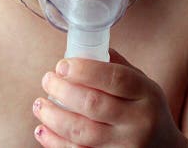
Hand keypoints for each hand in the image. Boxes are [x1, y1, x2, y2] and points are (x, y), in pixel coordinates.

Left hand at [32, 48, 187, 147]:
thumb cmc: (148, 112)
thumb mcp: (144, 87)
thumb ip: (119, 68)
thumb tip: (84, 50)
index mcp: (147, 95)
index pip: (116, 78)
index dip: (85, 70)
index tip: (62, 64)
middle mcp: (139, 122)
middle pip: (94, 104)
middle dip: (63, 90)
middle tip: (47, 79)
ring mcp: (125, 146)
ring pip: (81, 132)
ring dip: (54, 116)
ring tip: (40, 104)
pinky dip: (55, 142)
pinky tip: (42, 130)